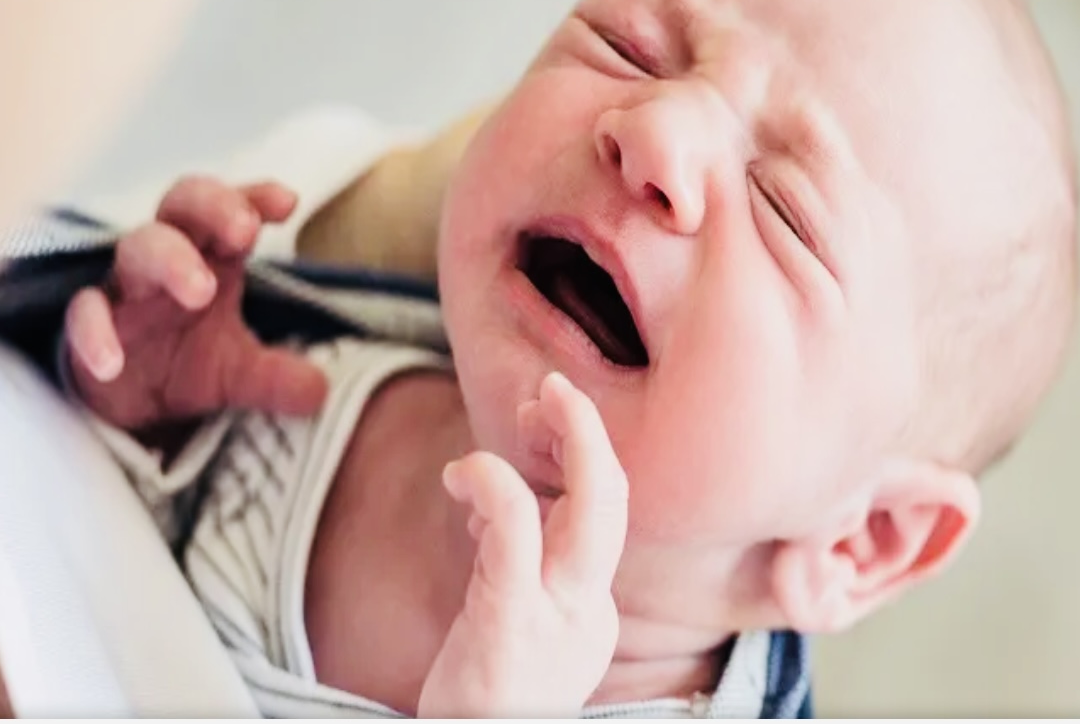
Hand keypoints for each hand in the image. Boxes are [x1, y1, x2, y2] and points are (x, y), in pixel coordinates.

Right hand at [64, 175, 328, 431]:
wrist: (122, 405)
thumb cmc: (183, 362)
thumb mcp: (238, 373)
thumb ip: (278, 378)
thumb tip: (321, 395)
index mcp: (211, 256)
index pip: (233, 210)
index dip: (255, 198)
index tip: (287, 202)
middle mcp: (168, 259)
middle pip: (183, 205)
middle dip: (214, 207)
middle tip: (245, 232)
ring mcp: (124, 287)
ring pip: (137, 247)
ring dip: (170, 259)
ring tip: (202, 291)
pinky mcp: (85, 322)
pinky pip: (84, 312)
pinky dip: (94, 332)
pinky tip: (112, 362)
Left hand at [418, 373, 628, 717]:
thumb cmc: (477, 695)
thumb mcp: (508, 620)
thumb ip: (511, 555)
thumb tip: (491, 483)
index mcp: (590, 610)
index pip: (606, 514)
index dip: (581, 452)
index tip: (543, 419)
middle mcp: (587, 615)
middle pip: (616, 503)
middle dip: (590, 431)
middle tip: (555, 385)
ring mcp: (556, 624)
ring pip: (588, 510)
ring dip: (560, 442)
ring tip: (508, 425)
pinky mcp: (509, 631)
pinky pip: (515, 536)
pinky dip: (495, 484)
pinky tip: (463, 474)